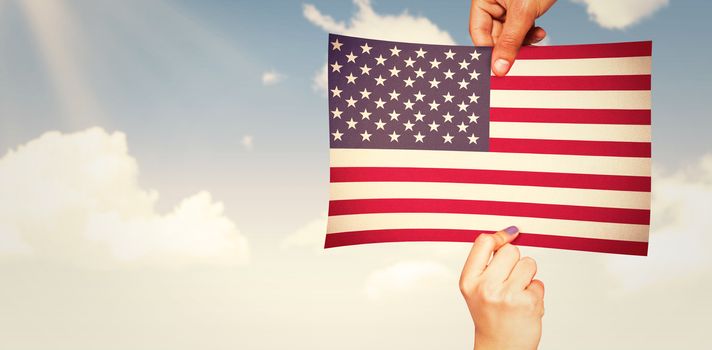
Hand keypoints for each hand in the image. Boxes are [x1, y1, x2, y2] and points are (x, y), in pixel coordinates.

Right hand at [459, 226, 544, 349]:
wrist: (500, 347)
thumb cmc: (491, 316)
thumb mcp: (477, 288)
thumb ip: (488, 263)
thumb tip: (511, 233)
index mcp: (468, 280)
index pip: (483, 243)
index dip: (500, 236)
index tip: (511, 234)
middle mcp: (485, 287)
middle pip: (511, 251)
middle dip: (516, 262)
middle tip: (510, 280)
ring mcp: (506, 295)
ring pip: (528, 264)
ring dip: (528, 276)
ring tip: (518, 293)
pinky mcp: (527, 303)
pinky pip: (539, 283)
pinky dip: (535, 293)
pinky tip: (525, 306)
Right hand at [469, 0, 556, 75]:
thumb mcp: (523, 12)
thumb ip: (511, 41)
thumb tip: (498, 69)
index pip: (478, 33)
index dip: (488, 51)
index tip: (498, 68)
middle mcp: (492, 2)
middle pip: (493, 36)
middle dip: (509, 47)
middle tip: (521, 59)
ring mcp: (506, 5)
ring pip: (508, 34)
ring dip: (522, 42)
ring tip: (536, 39)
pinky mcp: (521, 8)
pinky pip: (520, 28)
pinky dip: (530, 34)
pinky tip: (540, 33)